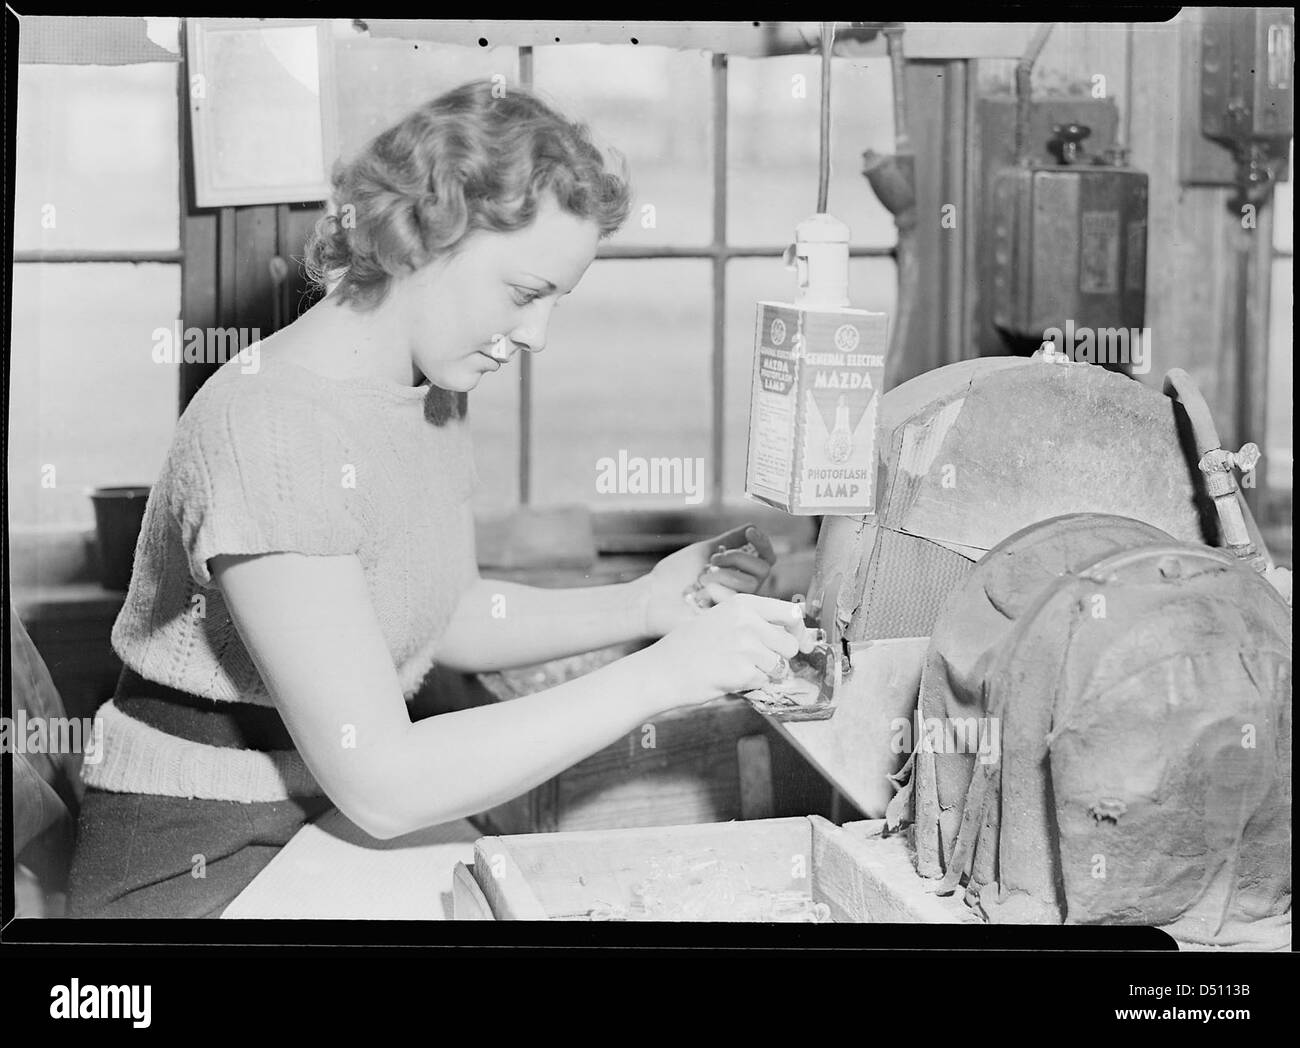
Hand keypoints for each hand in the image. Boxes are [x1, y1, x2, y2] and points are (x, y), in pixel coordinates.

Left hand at [633, 524, 777, 637]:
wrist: (653, 597)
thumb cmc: (675, 575)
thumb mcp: (704, 551)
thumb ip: (729, 540)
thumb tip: (752, 527)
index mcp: (738, 572)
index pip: (766, 558)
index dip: (764, 544)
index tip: (750, 532)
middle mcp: (741, 589)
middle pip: (763, 569)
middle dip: (738, 558)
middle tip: (713, 560)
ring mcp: (735, 605)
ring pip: (750, 584)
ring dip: (723, 575)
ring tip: (701, 579)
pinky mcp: (727, 618)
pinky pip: (736, 600)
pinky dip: (715, 592)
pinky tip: (699, 597)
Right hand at [643, 594, 817, 707]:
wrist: (662, 670)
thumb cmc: (691, 646)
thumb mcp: (721, 619)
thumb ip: (754, 622)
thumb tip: (795, 634)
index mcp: (743, 604)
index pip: (791, 613)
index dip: (799, 631)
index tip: (799, 643)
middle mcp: (747, 621)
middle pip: (790, 644)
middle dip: (781, 658)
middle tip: (758, 662)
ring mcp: (745, 647)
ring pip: (779, 666)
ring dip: (764, 673)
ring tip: (737, 669)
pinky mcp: (742, 672)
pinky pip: (763, 682)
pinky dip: (751, 685)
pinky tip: (728, 678)